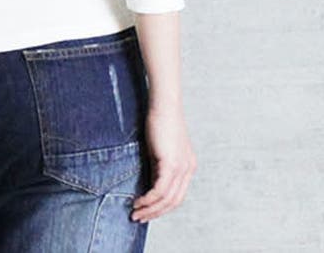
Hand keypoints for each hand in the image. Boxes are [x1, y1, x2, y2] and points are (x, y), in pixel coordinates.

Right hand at [130, 104, 195, 222]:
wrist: (164, 105)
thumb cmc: (159, 121)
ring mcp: (181, 168)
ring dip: (150, 209)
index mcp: (188, 166)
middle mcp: (188, 169)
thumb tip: (148, 183)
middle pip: (174, 202)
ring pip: (167, 199)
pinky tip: (138, 201)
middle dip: (155, 213)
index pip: (177, 195)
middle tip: (139, 218)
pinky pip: (160, 190)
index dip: (162, 207)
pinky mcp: (171, 164)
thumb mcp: (160, 148)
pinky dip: (149, 199)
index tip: (147, 211)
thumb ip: (158, 165)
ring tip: (135, 213)